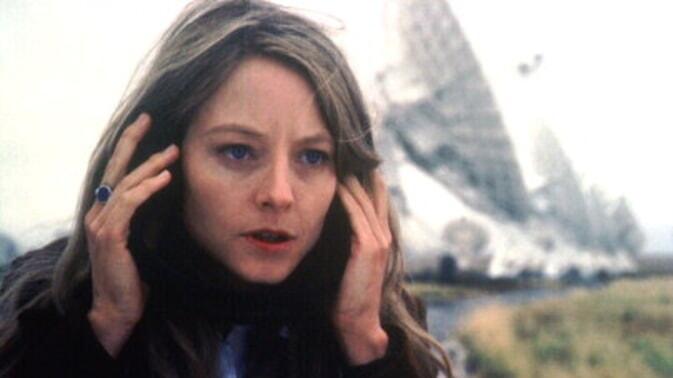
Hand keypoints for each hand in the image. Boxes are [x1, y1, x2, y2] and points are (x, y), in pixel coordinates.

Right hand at [84, 113, 178, 356]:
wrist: (118, 308)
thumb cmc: (132, 276)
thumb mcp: (137, 239)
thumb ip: (141, 216)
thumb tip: (162, 192)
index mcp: (103, 213)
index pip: (115, 172)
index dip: (127, 148)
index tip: (144, 126)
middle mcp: (97, 213)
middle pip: (114, 168)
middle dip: (131, 141)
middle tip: (148, 118)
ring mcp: (100, 224)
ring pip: (126, 183)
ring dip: (151, 165)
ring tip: (173, 152)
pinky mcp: (110, 236)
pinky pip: (129, 203)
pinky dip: (148, 188)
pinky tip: (165, 177)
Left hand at [334, 171, 391, 364]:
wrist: (356, 323)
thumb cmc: (344, 295)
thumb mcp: (347, 263)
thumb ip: (343, 241)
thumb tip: (324, 222)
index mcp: (380, 238)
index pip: (376, 198)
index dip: (367, 178)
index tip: (351, 160)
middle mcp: (383, 236)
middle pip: (375, 192)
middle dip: (361, 171)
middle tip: (346, 150)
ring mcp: (379, 241)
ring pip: (366, 199)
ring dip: (353, 179)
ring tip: (340, 159)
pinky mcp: (368, 248)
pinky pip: (357, 214)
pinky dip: (348, 197)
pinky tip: (338, 184)